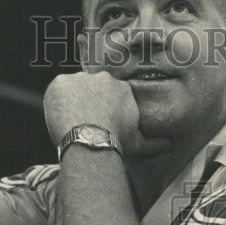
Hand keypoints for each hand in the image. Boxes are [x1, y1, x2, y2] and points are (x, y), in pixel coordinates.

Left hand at [43, 72, 171, 158]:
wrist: (92, 139)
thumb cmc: (117, 143)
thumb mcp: (138, 143)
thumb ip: (153, 143)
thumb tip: (170, 146)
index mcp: (121, 89)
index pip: (108, 95)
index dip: (100, 110)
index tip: (96, 124)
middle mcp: (102, 79)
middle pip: (90, 90)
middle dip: (86, 104)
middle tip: (82, 125)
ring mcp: (80, 78)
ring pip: (72, 89)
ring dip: (70, 103)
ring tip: (70, 124)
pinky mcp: (61, 81)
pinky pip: (56, 90)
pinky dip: (55, 102)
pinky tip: (59, 117)